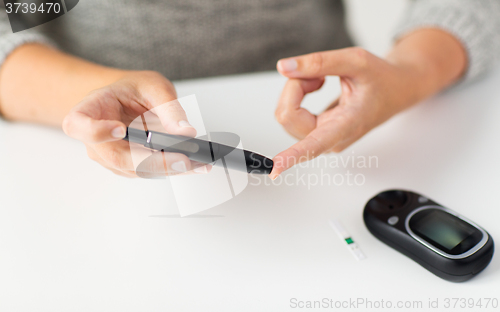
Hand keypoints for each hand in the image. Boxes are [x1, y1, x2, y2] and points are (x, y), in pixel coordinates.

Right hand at [63, 71, 209, 177]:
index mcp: (91, 109)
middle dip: (153, 161)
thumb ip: (169, 107)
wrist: (129, 100)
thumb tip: (186, 132)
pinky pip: (148, 171)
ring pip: (136, 170)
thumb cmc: (133, 90)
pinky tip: (193, 164)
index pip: (79, 125)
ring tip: (198, 163)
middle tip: (183, 159)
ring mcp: (110, 156)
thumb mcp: (153, 86)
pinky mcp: (129, 167)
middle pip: (117, 157)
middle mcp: (96, 138)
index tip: (119, 130)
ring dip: (168, 169)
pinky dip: (172, 169)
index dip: (96, 131)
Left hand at [270, 46, 451, 178]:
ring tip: (320, 80)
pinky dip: (296, 95)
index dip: (292, 157)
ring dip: (296, 90)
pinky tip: (316, 86)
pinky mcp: (315, 134)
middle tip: (318, 75)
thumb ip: (319, 63)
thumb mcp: (356, 61)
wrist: (397, 90)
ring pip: (285, 115)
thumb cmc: (382, 78)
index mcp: (347, 125)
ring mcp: (323, 139)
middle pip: (288, 116)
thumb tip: (283, 67)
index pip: (314, 145)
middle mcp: (331, 140)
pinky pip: (289, 114)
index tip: (275, 170)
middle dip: (295, 87)